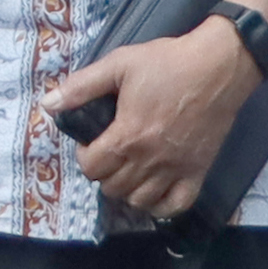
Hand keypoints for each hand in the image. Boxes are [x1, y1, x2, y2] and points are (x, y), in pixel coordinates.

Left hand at [44, 22, 258, 227]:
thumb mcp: (119, 64)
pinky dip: (160, 205)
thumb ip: (81, 86)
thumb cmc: (168, 62)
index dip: (85, 157)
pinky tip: (154, 190)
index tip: (91, 144)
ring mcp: (176, 169)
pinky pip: (175, 206)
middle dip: (104, 173)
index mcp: (128, 135)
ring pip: (140, 201)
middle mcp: (150, 159)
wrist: (219, 66)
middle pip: (113, 188)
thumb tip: (47, 104)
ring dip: (128, 190)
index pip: (92, 168)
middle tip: (109, 155)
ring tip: (128, 171)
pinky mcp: (198, 171)